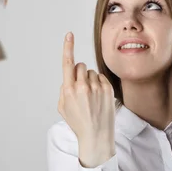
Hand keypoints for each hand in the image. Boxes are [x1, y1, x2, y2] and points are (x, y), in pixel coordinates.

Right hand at [58, 32, 115, 154]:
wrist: (96, 135)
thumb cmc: (79, 123)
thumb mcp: (63, 108)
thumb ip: (64, 90)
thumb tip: (68, 78)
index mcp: (69, 90)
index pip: (68, 63)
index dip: (67, 47)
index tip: (69, 35)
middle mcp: (83, 86)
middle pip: (80, 65)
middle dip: (79, 73)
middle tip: (81, 87)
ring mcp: (97, 87)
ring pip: (91, 72)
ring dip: (90, 80)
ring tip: (91, 96)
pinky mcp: (108, 89)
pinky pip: (101, 77)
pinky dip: (99, 83)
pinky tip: (99, 97)